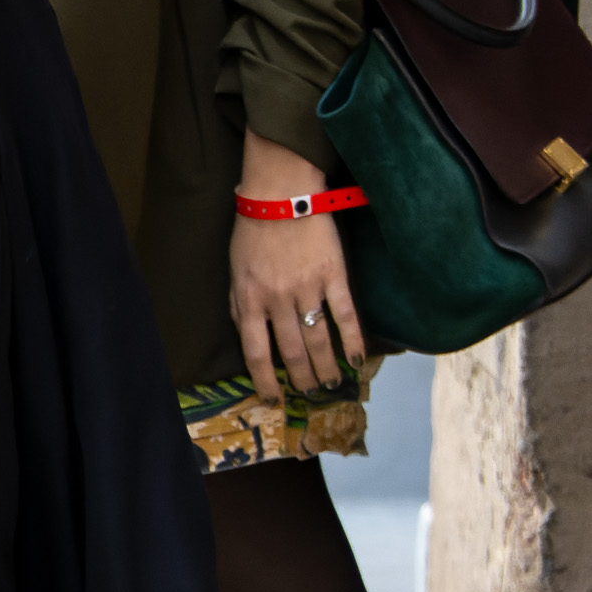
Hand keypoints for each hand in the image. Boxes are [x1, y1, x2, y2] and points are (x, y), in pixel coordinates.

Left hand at [228, 129, 365, 404]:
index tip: (273, 398)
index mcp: (249, 299)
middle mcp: (278, 300)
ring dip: (326, 367)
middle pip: (291, 352)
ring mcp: (307, 288)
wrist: (281, 192)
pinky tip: (356, 360)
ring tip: (331, 383)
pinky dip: (352, 341)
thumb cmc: (253, 230)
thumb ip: (240, 304)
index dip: (265, 380)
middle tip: (309, 392)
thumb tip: (248, 335)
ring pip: (318, 340)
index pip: (256, 352)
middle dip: (300, 378)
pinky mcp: (334, 275)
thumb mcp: (235, 271)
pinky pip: (345, 315)